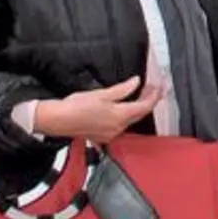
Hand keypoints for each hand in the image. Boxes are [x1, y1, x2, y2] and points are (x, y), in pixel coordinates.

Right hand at [31, 77, 158, 143]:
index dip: (154, 96)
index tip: (159, 86)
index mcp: (120, 116)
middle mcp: (118, 128)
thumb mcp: (102, 93)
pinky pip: (121, 125)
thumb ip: (122, 89)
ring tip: (141, 94)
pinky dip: (126, 115)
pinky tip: (124, 107)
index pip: (145, 106)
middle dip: (148, 100)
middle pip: (140, 114)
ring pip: (131, 120)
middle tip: (153, 88)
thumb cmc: (76, 106)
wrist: (58, 120)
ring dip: (137, 107)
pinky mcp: (103, 136)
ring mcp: (111, 134)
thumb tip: (136, 82)